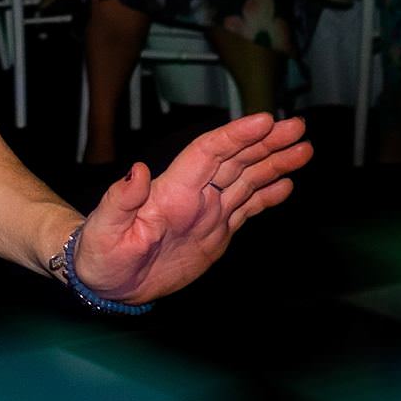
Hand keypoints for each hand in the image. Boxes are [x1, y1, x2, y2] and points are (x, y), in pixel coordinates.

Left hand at [71, 113, 312, 304]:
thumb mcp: (104, 229)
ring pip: (245, 179)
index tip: (265, 121)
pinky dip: (266, 195)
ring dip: (273, 163)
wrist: (105, 280)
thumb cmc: (99, 253)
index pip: (208, 153)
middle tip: (298, 126)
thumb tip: (137, 170)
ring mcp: (205, 213)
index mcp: (171, 191)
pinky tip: (285, 184)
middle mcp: (192, 196)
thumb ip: (121, 199)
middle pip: (234, 160)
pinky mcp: (214, 232)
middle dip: (266, 143)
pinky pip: (245, 208)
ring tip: (302, 148)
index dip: (236, 136)